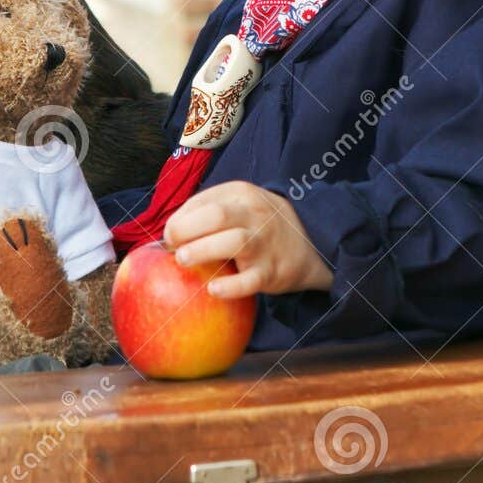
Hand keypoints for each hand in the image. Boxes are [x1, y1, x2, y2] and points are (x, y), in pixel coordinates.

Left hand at [163, 181, 333, 299]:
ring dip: (202, 250)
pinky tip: (213, 289)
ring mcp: (264, 243)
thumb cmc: (261, 225)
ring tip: (183, 260)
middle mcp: (254, 214)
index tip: (169, 237)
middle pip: (215, 216)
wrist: (312, 243)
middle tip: (172, 247)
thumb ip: (208, 210)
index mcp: (241, 194)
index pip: (203, 201)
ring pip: (232, 242)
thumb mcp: (240, 204)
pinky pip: (250, 280)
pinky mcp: (271, 272)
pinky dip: (230, 287)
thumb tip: (169, 232)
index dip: (179, 219)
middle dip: (185, 230)